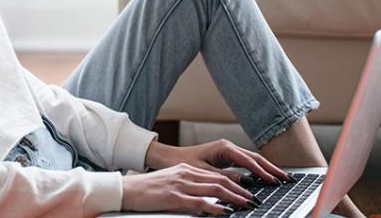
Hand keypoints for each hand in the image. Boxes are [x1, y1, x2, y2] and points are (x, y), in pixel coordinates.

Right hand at [121, 162, 260, 214]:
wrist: (126, 190)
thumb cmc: (147, 190)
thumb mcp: (171, 183)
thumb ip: (189, 187)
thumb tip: (207, 198)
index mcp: (186, 169)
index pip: (216, 175)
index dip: (235, 183)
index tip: (248, 191)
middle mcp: (186, 174)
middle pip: (220, 181)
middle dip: (240, 190)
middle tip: (254, 199)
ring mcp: (181, 185)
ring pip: (215, 189)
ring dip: (234, 198)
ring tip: (247, 204)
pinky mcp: (174, 197)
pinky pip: (200, 202)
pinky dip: (216, 207)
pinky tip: (226, 211)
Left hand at [144, 138, 290, 184]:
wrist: (170, 157)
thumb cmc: (183, 163)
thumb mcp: (204, 173)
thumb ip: (225, 178)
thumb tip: (245, 184)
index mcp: (224, 148)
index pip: (249, 161)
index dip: (263, 172)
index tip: (274, 182)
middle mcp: (229, 147)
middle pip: (256, 158)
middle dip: (272, 169)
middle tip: (287, 179)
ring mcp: (229, 151)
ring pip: (253, 160)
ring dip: (268, 169)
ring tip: (282, 179)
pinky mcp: (227, 157)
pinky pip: (247, 163)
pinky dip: (258, 170)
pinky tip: (266, 178)